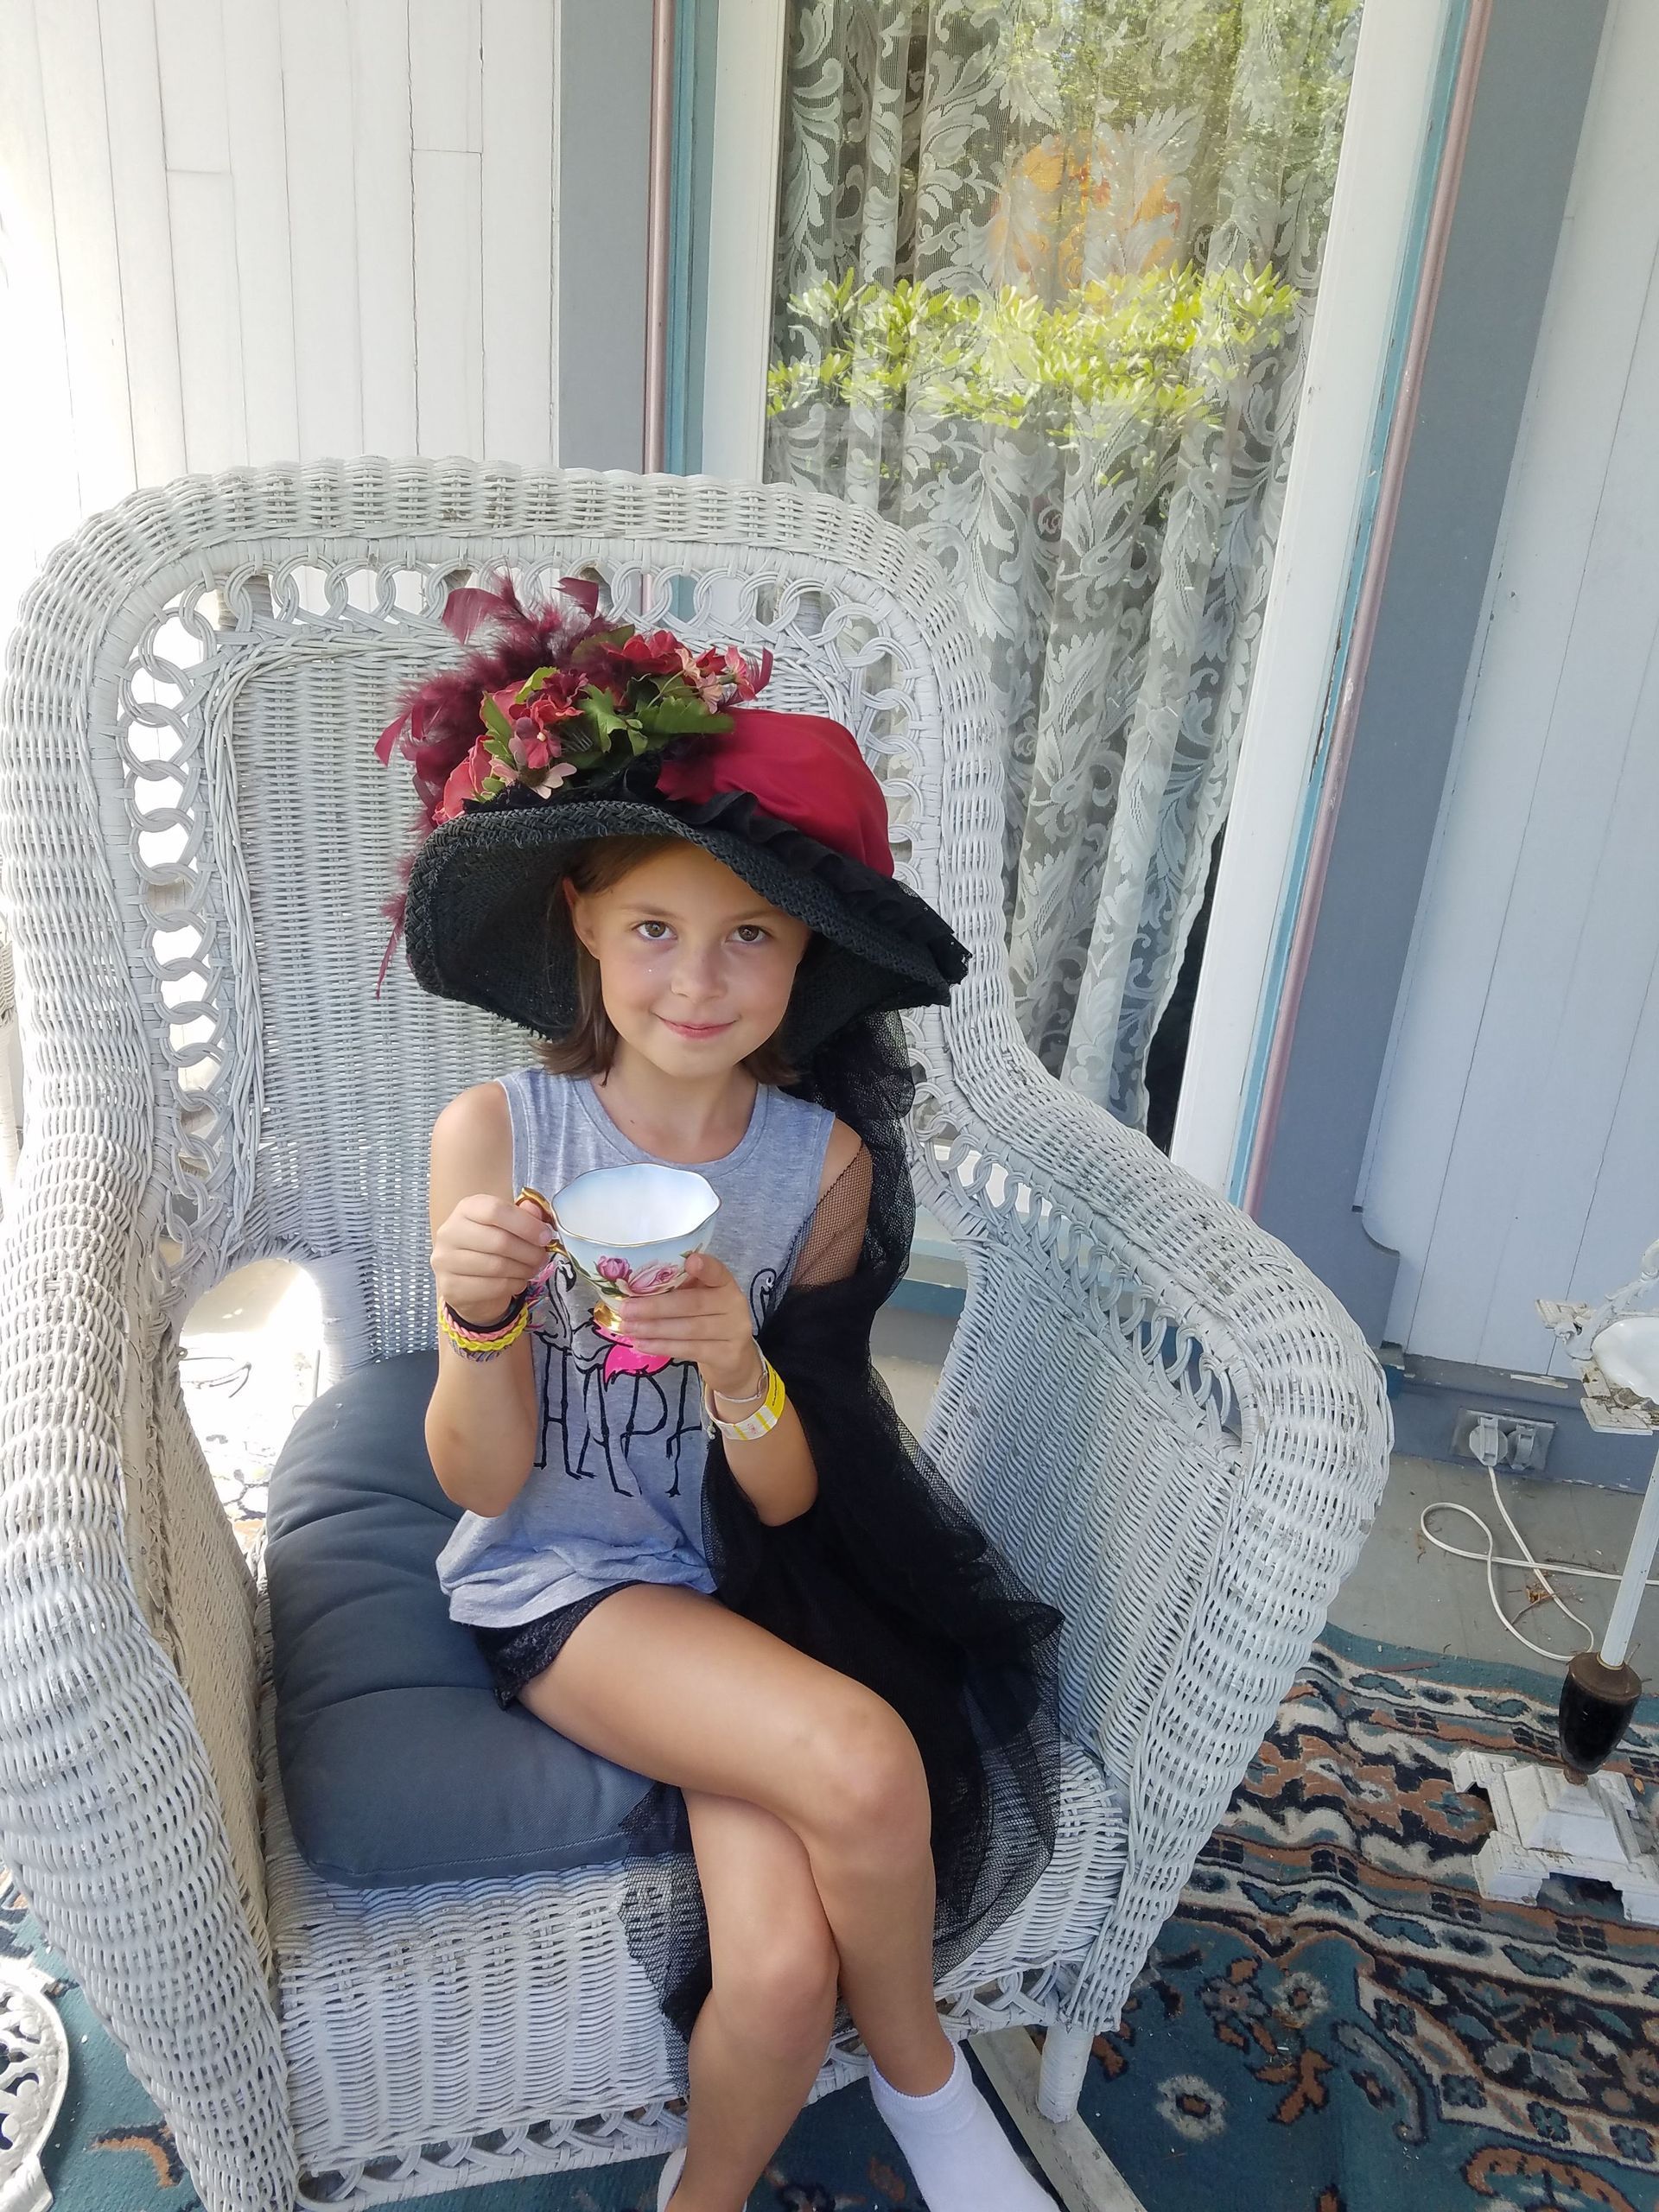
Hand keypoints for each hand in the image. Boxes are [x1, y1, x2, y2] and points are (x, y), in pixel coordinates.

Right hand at [431, 1194, 554, 1325]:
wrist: (469, 1280)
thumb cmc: (492, 1247)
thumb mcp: (509, 1225)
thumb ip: (524, 1215)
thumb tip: (536, 1212)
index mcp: (466, 1209)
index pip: (495, 1210)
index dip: (526, 1224)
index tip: (546, 1236)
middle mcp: (450, 1232)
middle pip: (498, 1241)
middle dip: (529, 1252)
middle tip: (542, 1257)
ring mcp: (446, 1261)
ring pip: (497, 1267)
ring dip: (523, 1270)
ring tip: (532, 1269)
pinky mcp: (450, 1287)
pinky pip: (492, 1287)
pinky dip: (513, 1285)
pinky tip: (518, 1281)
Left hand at [613, 1251, 762, 1399]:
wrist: (733, 1357)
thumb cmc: (708, 1319)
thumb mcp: (701, 1298)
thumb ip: (680, 1289)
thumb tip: (634, 1287)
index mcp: (725, 1283)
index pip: (717, 1272)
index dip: (706, 1267)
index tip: (690, 1261)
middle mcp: (734, 1304)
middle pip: (693, 1304)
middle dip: (655, 1307)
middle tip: (626, 1309)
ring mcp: (734, 1332)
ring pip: (689, 1329)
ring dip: (653, 1329)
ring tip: (628, 1328)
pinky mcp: (726, 1355)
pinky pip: (690, 1350)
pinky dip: (662, 1347)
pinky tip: (642, 1344)